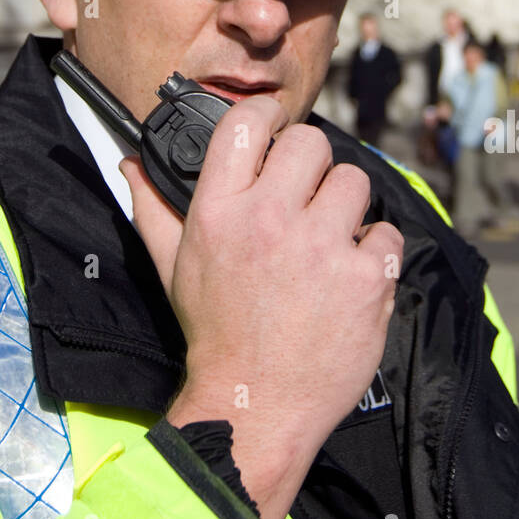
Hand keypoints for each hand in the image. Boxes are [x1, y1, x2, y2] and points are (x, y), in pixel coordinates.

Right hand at [121, 95, 402, 518]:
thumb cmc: (215, 332)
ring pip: (354, 180)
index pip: (246, 123)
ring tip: (330, 238)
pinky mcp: (364, 279)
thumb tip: (132, 162)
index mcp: (219, 211)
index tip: (276, 121)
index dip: (267, 112)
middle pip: (310, 142)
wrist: (253, 406)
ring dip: (346, 206)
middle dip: (311, 164)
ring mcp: (321, 249)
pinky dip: (374, 251)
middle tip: (306, 195)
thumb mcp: (172, 266)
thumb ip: (153, 207)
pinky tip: (351, 274)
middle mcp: (269, 220)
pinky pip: (386, 232)